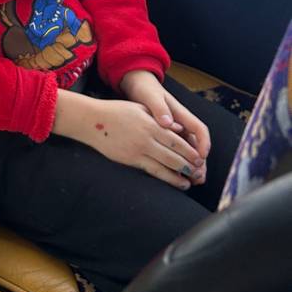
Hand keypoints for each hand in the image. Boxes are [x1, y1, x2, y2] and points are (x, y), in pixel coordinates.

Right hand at [54, 90, 204, 189]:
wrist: (91, 121)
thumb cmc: (116, 112)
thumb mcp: (140, 109)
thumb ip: (159, 118)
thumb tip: (178, 129)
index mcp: (151, 124)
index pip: (177, 140)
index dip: (190, 150)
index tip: (200, 157)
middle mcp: (147, 138)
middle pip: (174, 154)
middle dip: (190, 164)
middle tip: (200, 171)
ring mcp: (138, 150)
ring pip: (166, 165)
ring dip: (181, 173)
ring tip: (192, 180)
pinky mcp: (130, 160)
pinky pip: (153, 171)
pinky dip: (167, 178)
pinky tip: (177, 182)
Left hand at [120, 72, 210, 174]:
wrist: (136, 84)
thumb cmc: (145, 90)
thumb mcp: (151, 97)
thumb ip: (159, 110)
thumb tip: (168, 124)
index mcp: (180, 113)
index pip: (199, 129)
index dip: (203, 144)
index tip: (201, 157)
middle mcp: (180, 123)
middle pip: (196, 144)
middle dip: (200, 161)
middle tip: (199, 177)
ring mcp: (174, 130)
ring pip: (187, 150)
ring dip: (190, 164)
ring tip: (193, 181)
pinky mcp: (164, 135)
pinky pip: (175, 150)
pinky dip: (177, 162)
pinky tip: (176, 175)